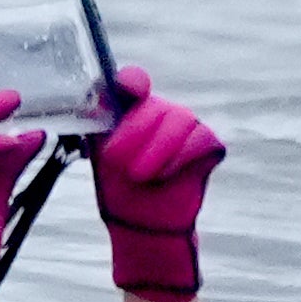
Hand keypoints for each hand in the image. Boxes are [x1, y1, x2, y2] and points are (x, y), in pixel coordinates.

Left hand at [91, 67, 222, 301]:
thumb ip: (98, 120)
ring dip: (156, 148)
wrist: (141, 220)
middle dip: (133, 133)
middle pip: (155, 105)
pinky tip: (162, 175)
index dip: (132, 81)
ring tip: (137, 174)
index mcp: (131, 107)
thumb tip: (90, 96)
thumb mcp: (100, 149)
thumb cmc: (117, 182)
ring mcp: (188, 125)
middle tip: (116, 160)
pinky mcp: (209, 144)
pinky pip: (201, 139)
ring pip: (180, 118)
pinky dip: (179, 157)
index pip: (134, 81)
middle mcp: (161, 110)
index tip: (126, 90)